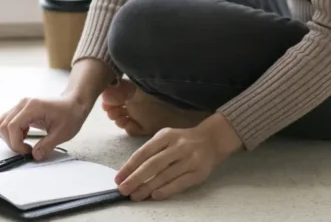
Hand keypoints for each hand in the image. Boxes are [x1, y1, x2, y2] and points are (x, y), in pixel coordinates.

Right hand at [0, 96, 89, 159]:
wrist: (74, 104)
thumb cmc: (70, 115)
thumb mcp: (62, 133)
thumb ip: (47, 145)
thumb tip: (35, 156)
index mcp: (33, 107)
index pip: (12, 126)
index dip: (16, 143)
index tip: (27, 152)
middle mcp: (23, 104)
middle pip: (3, 125)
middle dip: (12, 142)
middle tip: (26, 150)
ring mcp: (20, 106)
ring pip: (1, 123)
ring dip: (10, 137)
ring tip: (25, 143)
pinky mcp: (21, 110)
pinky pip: (8, 122)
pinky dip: (12, 133)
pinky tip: (25, 136)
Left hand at [114, 113, 243, 201]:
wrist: (212, 140)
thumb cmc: (182, 141)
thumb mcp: (167, 138)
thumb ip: (151, 151)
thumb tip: (129, 171)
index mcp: (167, 136)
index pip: (144, 152)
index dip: (130, 166)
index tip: (118, 178)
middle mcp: (178, 146)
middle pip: (153, 164)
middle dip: (136, 178)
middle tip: (123, 190)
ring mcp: (190, 159)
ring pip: (165, 175)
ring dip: (148, 187)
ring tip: (136, 196)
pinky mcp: (199, 173)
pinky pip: (180, 183)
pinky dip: (166, 190)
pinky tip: (155, 196)